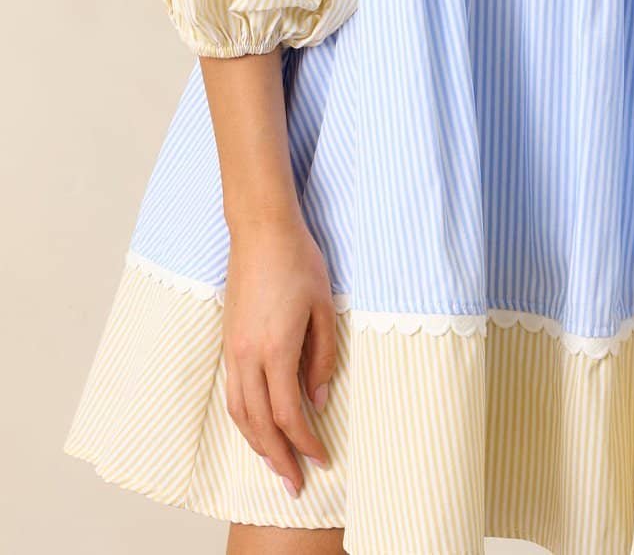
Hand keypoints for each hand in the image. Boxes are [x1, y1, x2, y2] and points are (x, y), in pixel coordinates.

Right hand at [222, 212, 337, 496]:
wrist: (260, 230)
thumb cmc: (298, 261)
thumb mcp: (324, 308)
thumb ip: (322, 357)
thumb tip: (318, 398)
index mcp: (275, 349)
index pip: (289, 413)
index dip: (306, 442)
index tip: (322, 457)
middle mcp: (247, 356)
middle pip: (259, 424)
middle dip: (277, 458)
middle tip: (294, 484)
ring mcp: (233, 349)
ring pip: (239, 413)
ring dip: (256, 444)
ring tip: (275, 464)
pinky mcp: (228, 341)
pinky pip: (233, 393)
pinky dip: (245, 419)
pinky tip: (258, 427)